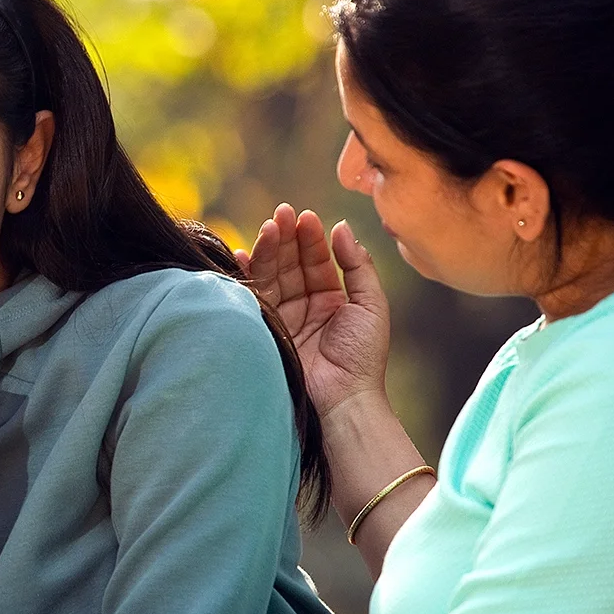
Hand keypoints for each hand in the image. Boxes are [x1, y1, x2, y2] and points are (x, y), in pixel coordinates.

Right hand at [238, 204, 391, 418]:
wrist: (342, 399)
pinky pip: (253, 297)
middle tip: (282, 213)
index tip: (305, 216)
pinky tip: (242, 253)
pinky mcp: (265, 330)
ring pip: (271, 275)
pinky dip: (245, 275)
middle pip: (290, 263)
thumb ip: (358, 265)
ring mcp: (284, 317)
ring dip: (267, 249)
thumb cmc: (363, 356)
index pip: (317, 260)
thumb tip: (341, 227)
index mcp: (334, 299)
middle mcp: (306, 305)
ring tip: (268, 226)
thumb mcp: (371, 304)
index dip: (310, 237)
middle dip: (285, 237)